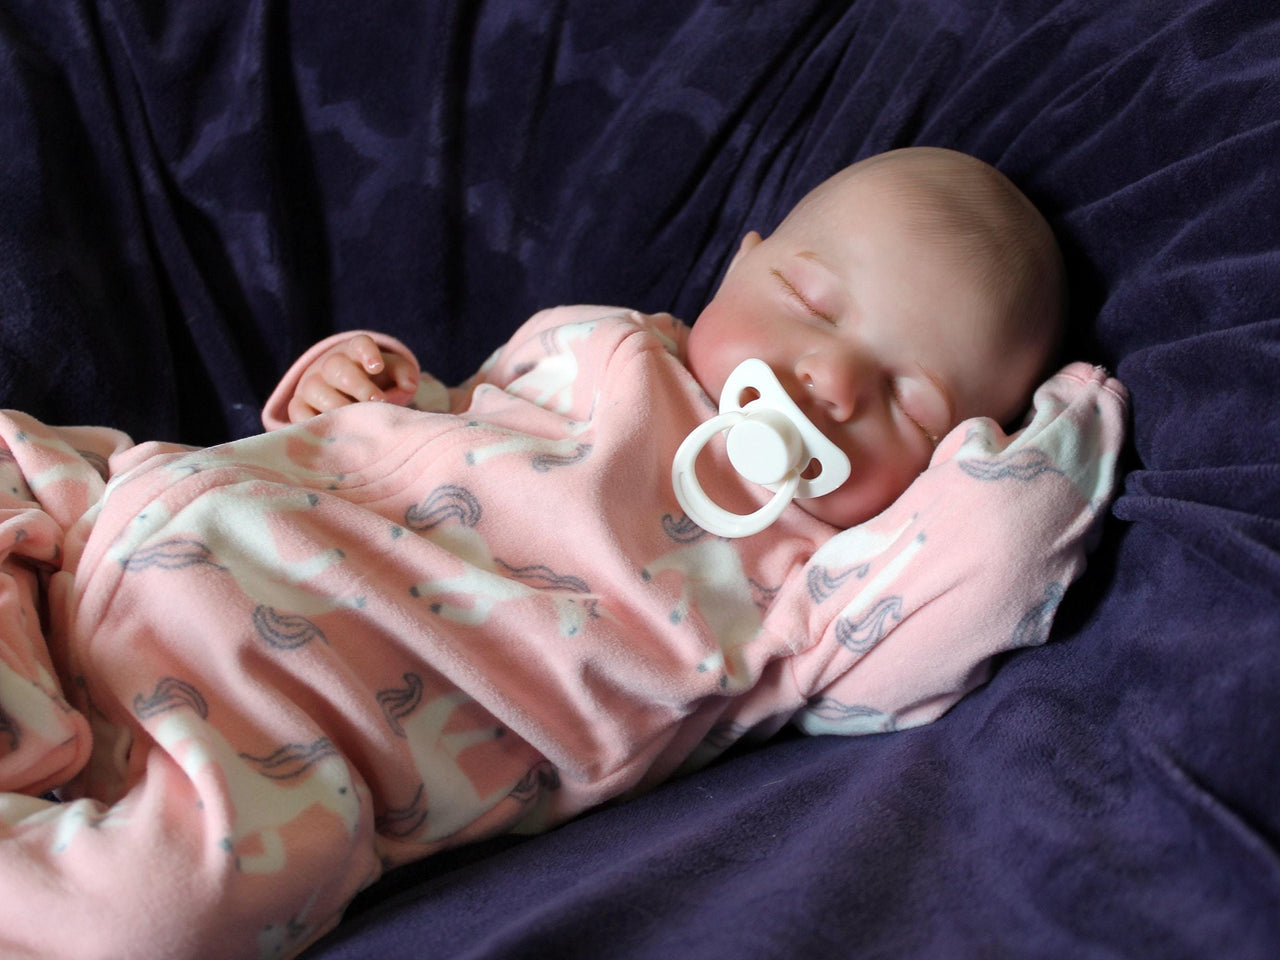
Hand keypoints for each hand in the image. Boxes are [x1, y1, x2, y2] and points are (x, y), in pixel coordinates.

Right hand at [287, 334, 419, 422]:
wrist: (344, 396)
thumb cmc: (374, 383)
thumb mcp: (392, 374)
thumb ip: (403, 374)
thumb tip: (408, 385)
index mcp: (355, 353)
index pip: (360, 344)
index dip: (367, 353)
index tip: (377, 367)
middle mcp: (329, 365)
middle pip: (336, 367)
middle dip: (356, 384)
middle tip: (376, 401)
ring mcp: (311, 385)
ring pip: (314, 389)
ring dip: (335, 404)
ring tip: (355, 420)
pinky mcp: (298, 406)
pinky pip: (297, 412)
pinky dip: (311, 421)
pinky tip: (332, 431)